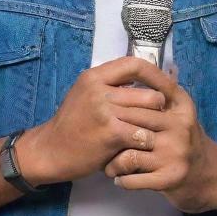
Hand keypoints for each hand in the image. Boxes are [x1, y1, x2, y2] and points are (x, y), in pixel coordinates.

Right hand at [18, 56, 168, 185]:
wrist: (50, 150)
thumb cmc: (72, 123)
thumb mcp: (86, 94)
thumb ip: (111, 86)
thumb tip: (148, 79)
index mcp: (94, 76)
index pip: (135, 64)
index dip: (156, 75)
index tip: (166, 87)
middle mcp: (99, 90)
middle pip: (149, 94)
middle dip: (160, 109)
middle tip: (162, 119)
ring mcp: (104, 112)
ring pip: (149, 115)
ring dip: (155, 128)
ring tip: (156, 135)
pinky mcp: (110, 134)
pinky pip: (142, 135)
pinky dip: (146, 143)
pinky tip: (143, 148)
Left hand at [102, 61, 216, 212]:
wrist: (208, 176)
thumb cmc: (183, 140)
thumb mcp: (179, 113)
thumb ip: (160, 94)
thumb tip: (131, 66)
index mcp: (181, 107)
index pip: (149, 92)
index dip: (124, 94)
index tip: (105, 97)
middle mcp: (180, 127)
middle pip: (133, 121)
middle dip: (111, 128)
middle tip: (99, 134)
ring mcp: (175, 153)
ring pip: (129, 153)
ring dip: (113, 162)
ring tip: (109, 165)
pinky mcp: (170, 178)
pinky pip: (133, 178)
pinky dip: (121, 179)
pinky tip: (119, 178)